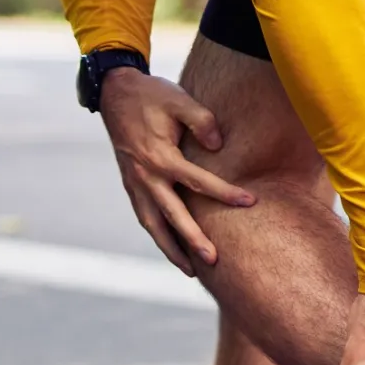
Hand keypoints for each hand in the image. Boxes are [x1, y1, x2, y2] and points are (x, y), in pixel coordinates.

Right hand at [98, 68, 253, 275]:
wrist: (114, 94)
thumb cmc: (151, 96)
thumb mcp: (179, 100)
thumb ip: (202, 121)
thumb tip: (218, 145)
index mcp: (160, 157)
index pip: (198, 182)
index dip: (226, 193)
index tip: (250, 202)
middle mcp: (145, 177)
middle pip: (172, 217)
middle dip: (192, 240)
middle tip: (214, 260)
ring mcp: (135, 185)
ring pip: (153, 226)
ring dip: (170, 250)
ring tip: (190, 270)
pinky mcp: (131, 186)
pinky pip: (145, 218)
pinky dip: (159, 236)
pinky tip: (173, 248)